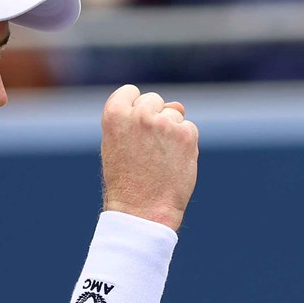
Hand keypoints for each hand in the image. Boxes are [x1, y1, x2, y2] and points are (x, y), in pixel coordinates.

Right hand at [100, 84, 198, 231]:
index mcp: (114, 113)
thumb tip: (178, 105)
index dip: (135, 109)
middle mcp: (139, 114)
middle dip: (155, 119)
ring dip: (171, 133)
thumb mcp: (119, 145)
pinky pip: (189, 130)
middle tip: (148, 150)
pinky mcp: (185, 135)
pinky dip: (185, 144)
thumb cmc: (127, 181)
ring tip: (160, 160)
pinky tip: (173, 163)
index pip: (130, 92)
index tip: (135, 130)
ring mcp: (164, 123)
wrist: (142, 210)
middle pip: (154, 100)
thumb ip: (138, 119)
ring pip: (174, 115)